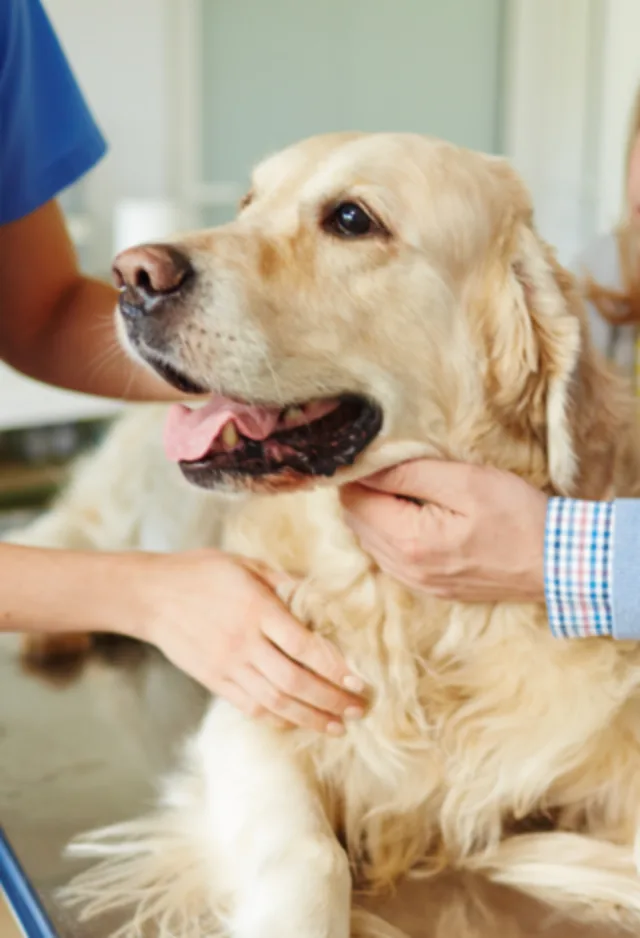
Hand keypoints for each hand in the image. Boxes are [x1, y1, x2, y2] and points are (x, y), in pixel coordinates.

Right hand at [130, 550, 365, 733]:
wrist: (150, 595)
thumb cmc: (202, 573)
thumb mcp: (246, 565)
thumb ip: (284, 582)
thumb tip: (322, 597)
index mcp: (256, 609)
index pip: (304, 646)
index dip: (335, 667)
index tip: (359, 680)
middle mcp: (243, 643)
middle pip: (294, 682)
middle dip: (331, 700)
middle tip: (358, 710)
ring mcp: (227, 666)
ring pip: (275, 702)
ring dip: (310, 718)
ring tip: (337, 727)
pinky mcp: (214, 681)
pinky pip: (251, 707)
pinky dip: (278, 719)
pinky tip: (299, 722)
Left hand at [341, 461, 547, 602]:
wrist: (557, 563)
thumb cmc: (517, 516)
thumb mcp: (465, 481)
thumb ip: (410, 474)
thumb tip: (368, 468)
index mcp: (409, 542)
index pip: (354, 503)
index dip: (360, 474)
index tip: (377, 455)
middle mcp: (406, 570)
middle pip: (357, 523)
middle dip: (366, 492)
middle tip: (392, 466)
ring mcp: (418, 583)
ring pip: (371, 541)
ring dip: (378, 512)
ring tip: (407, 488)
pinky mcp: (431, 588)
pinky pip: (392, 557)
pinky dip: (393, 532)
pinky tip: (417, 515)